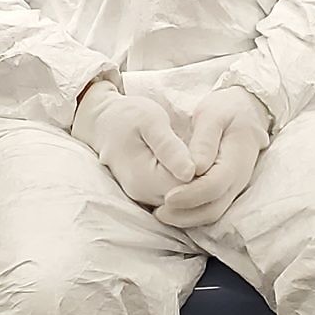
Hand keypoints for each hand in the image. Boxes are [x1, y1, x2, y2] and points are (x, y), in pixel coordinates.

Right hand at [71, 80, 197, 207]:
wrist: (104, 122)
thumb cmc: (129, 116)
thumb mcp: (152, 122)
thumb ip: (170, 148)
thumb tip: (191, 173)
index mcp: (146, 178)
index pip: (189, 189)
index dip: (205, 173)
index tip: (210, 150)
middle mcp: (144, 195)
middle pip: (187, 198)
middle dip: (202, 179)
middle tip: (208, 151)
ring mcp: (144, 197)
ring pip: (182, 198)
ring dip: (194, 181)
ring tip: (198, 154)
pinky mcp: (146, 194)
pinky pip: (174, 195)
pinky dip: (184, 182)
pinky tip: (187, 163)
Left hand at [154, 88, 272, 229]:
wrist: (246, 111)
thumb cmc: (226, 109)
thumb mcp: (212, 115)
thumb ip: (205, 141)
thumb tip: (195, 168)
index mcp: (236, 159)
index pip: (214, 186)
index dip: (190, 195)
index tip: (167, 197)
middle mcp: (238, 179)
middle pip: (214, 208)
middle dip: (185, 215)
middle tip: (158, 213)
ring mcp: (235, 187)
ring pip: (213, 213)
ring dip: (187, 218)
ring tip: (161, 214)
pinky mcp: (227, 189)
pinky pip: (211, 208)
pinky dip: (192, 213)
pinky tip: (172, 209)